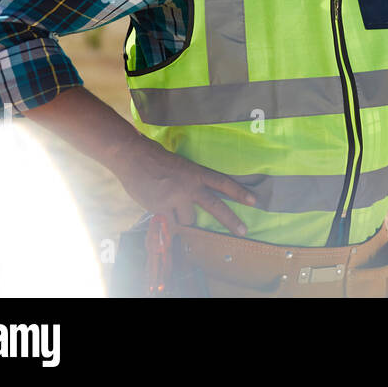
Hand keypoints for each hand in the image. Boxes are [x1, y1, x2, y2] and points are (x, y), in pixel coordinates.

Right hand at [115, 136, 255, 235]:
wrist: (133, 158)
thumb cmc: (156, 158)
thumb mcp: (180, 166)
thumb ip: (190, 181)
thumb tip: (194, 199)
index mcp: (196, 173)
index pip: (222, 183)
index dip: (239, 192)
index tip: (254, 201)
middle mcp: (190, 187)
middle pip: (215, 206)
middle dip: (231, 220)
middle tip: (244, 230)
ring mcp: (176, 199)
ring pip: (188, 219)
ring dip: (182, 217)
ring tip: (169, 203)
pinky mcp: (161, 209)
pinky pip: (170, 222)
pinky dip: (166, 220)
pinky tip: (157, 206)